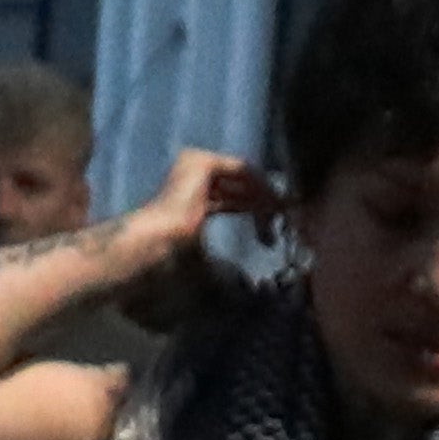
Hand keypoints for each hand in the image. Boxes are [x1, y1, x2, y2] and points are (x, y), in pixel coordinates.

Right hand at [127, 146, 278, 264]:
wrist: (157, 242)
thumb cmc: (173, 254)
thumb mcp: (204, 248)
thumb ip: (220, 253)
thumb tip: (240, 277)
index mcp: (189, 190)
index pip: (228, 194)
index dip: (252, 207)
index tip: (271, 226)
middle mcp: (191, 169)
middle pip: (238, 181)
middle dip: (262, 200)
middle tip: (281, 219)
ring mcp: (195, 162)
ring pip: (244, 174)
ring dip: (263, 195)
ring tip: (279, 215)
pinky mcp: (204, 163)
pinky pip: (242, 170)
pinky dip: (259, 186)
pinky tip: (270, 206)